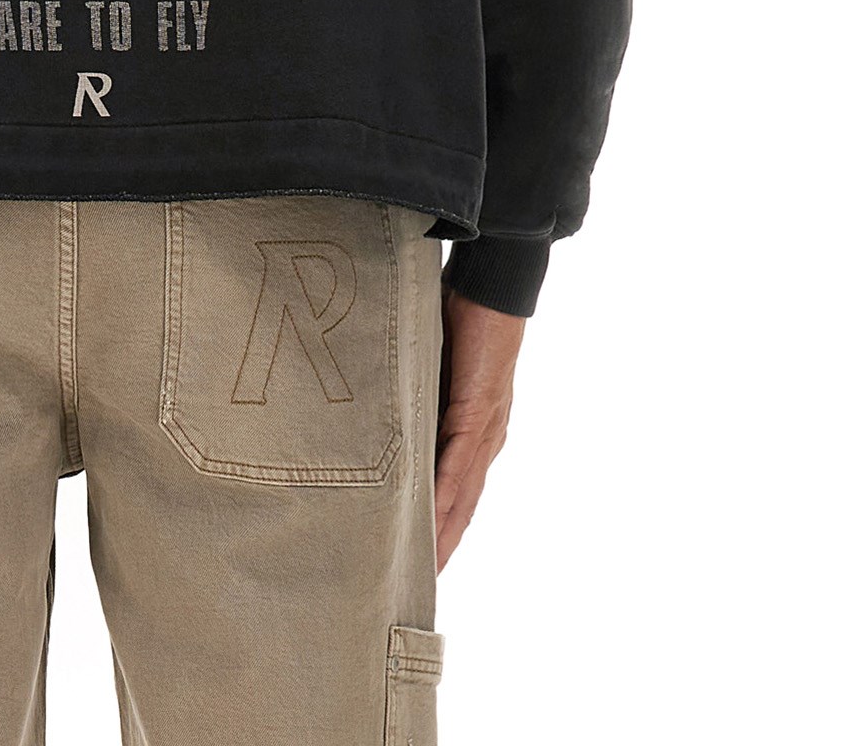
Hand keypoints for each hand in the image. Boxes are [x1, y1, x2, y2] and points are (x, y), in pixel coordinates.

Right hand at [434, 288, 524, 570]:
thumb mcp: (430, 366)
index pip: (458, 490)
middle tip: (420, 585)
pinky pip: (459, 461)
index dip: (444, 528)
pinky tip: (432, 519)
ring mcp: (484, 429)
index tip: (424, 562)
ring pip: (463, 494)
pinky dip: (446, 494)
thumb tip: (381, 404)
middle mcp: (484, 439)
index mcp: (475, 430)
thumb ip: (414, 391)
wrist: (494, 289)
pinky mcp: (478, 412)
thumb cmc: (462, 318)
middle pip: (463, 505)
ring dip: (445, 533)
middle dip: (444, 546)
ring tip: (426, 568)